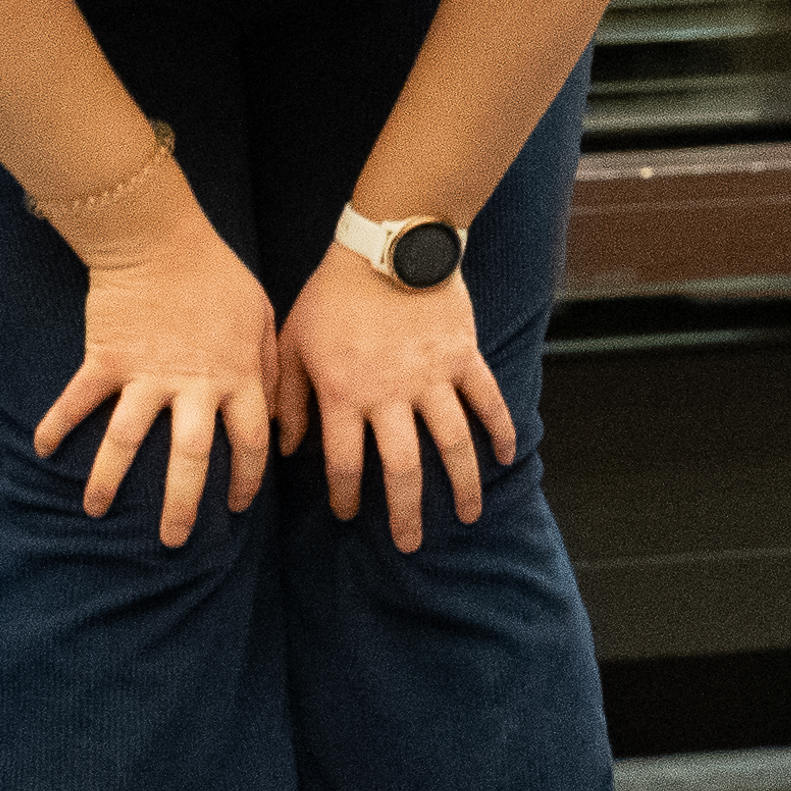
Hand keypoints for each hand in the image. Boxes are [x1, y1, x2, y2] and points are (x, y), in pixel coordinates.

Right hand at [36, 219, 277, 546]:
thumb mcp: (262, 320)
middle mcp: (193, 387)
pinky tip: (44, 450)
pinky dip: (57, 424)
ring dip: (109, 480)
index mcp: (237, 379)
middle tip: (173, 542)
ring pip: (127, 442)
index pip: (250, 444)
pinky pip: (78, 400)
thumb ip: (268, 370)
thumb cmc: (219, 277)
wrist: (161, 241)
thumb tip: (273, 416)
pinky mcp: (105, 360)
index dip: (246, 481)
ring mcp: (146, 375)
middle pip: (190, 460)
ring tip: (96, 511)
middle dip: (182, 506)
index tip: (237, 508)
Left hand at [279, 241, 519, 553]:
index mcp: (346, 395)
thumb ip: (288, 398)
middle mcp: (392, 395)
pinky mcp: (463, 357)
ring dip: (462, 484)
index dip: (347, 496)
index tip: (348, 516)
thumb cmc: (332, 294)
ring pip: (453, 443)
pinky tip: (506, 457)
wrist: (387, 246)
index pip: (346, 463)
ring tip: (468, 516)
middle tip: (410, 545)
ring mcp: (433, 377)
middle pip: (403, 468)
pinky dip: (500, 429)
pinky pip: (487, 399)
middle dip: (406, 512)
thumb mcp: (293, 342)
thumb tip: (285, 447)